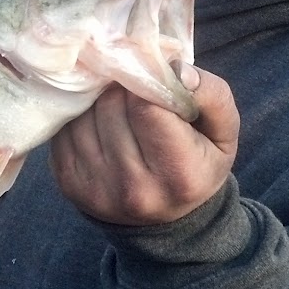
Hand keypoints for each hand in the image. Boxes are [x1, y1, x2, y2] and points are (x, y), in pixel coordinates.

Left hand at [50, 65, 238, 225]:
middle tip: (133, 88)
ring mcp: (97, 189)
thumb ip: (210, 94)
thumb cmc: (199, 161)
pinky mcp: (69, 185)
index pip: (146, 106)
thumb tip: (175, 69)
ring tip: (118, 104)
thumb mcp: (223, 131)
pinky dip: (80, 116)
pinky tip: (99, 121)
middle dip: (121, 88)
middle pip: (111, 106)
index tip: (152, 78)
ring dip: (98, 99)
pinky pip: (64, 129)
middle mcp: (135, 188)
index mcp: (179, 173)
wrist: (167, 219)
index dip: (146, 81)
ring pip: (83, 114)